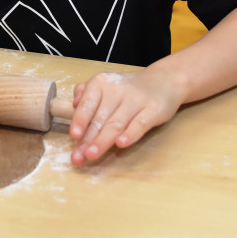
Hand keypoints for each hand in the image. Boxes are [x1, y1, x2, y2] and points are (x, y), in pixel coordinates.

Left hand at [67, 69, 184, 165]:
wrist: (163, 80)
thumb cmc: (128, 88)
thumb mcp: (105, 84)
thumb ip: (86, 92)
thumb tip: (73, 104)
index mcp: (101, 83)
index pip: (87, 104)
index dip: (80, 120)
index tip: (73, 136)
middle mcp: (117, 90)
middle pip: (100, 118)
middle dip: (87, 139)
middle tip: (78, 157)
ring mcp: (136, 100)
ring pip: (116, 123)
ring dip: (103, 141)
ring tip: (92, 155)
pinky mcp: (153, 109)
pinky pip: (140, 123)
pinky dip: (130, 134)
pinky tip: (121, 144)